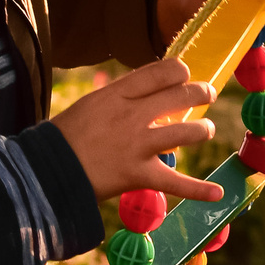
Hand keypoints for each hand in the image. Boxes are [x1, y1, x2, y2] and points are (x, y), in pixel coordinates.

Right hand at [51, 59, 223, 201]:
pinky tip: (218, 193)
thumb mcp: (90, 105)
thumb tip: (149, 95)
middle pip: (181, 95)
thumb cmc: (64, 137)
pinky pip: (177, 183)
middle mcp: (132, 115)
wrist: (46, 170)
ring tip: (204, 130)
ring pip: (187, 131)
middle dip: (201, 92)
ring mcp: (138, 145)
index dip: (181, 71)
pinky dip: (199, 190)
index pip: (161, 71)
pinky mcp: (140, 175)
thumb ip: (120, 98)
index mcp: (117, 93)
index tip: (185, 75)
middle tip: (208, 94)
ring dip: (202, 129)